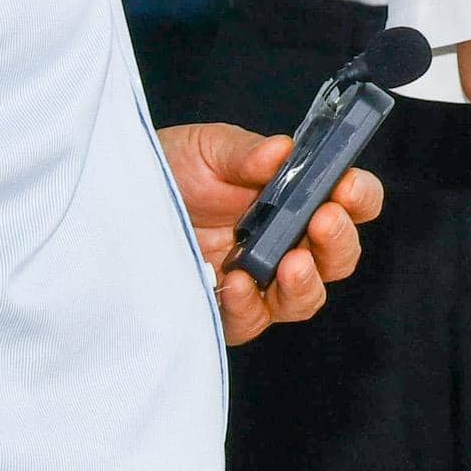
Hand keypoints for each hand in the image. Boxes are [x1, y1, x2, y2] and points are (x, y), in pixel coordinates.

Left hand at [158, 123, 374, 346]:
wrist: (111, 202)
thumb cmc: (166, 171)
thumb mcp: (205, 149)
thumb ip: (245, 153)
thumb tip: (282, 151)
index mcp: (293, 197)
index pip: (348, 202)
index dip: (358, 196)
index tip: (346, 186)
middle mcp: (283, 241)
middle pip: (338, 256)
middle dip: (339, 241)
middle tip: (322, 221)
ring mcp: (257, 280)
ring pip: (304, 298)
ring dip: (306, 283)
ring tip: (290, 263)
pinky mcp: (223, 309)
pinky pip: (250, 321)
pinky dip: (247, 305)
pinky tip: (233, 282)